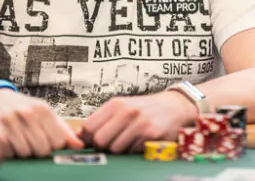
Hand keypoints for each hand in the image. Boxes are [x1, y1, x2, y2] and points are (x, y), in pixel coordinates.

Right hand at [0, 88, 82, 157]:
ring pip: (25, 153)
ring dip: (23, 150)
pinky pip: (8, 152)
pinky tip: (9, 140)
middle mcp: (27, 113)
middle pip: (43, 149)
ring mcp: (10, 121)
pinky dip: (9, 150)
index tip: (46, 138)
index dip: (53, 144)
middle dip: (38, 148)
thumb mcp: (44, 113)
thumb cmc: (23, 107)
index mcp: (43, 109)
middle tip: (31, 139)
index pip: (58, 141)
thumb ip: (62, 130)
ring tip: (19, 138)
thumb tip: (80, 145)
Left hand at [81, 91, 195, 153]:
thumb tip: (80, 135)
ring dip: (120, 149)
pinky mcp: (151, 134)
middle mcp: (126, 111)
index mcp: (115, 104)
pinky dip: (134, 149)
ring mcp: (139, 123)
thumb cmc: (144, 109)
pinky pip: (132, 151)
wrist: (174, 106)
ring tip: (129, 139)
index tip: (94, 140)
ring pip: (115, 148)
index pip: (88, 126)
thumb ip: (102, 119)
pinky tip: (141, 140)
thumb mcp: (122, 107)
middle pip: (99, 140)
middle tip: (112, 142)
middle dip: (103, 146)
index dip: (89, 137)